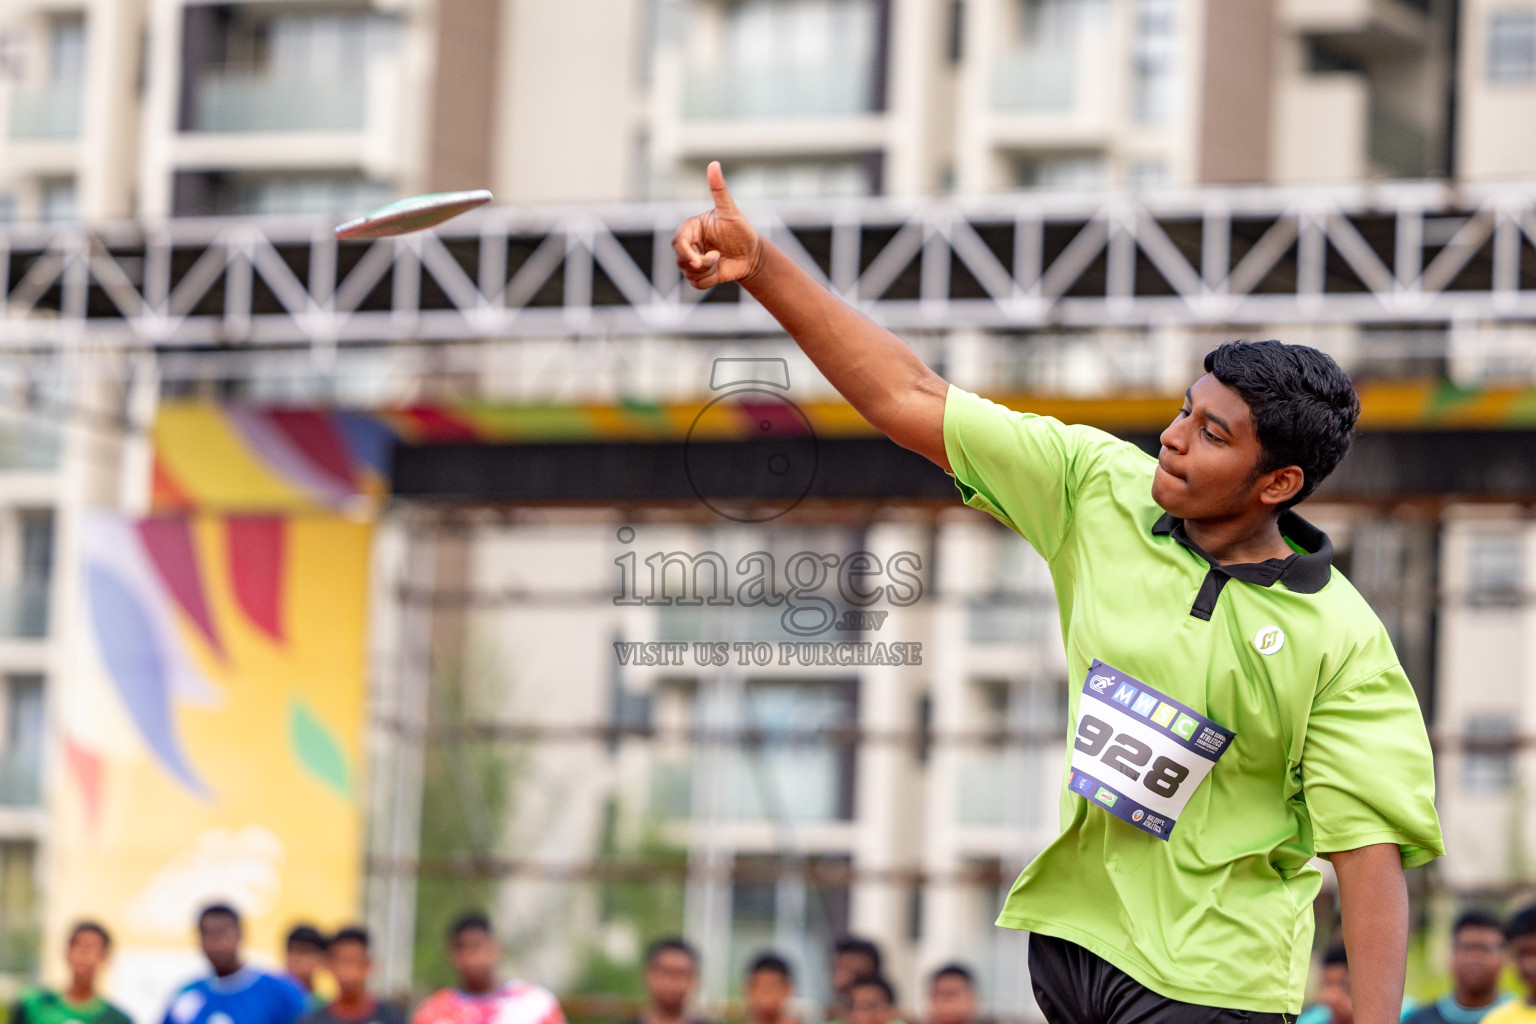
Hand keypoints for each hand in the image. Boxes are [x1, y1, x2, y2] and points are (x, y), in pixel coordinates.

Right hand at [672, 161, 764, 288]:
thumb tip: (714, 163)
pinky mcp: (698, 274)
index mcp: (691, 228)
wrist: (752, 254)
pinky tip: (719, 271)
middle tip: (718, 257)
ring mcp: (692, 259)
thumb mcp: (731, 211)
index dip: (686, 252)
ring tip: (720, 260)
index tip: (699, 260)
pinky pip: (695, 284)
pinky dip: (708, 281)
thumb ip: (719, 190)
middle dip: (700, 263)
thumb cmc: (742, 230)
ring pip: (688, 273)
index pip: (678, 242)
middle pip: (681, 259)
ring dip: (707, 272)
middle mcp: (689, 243)